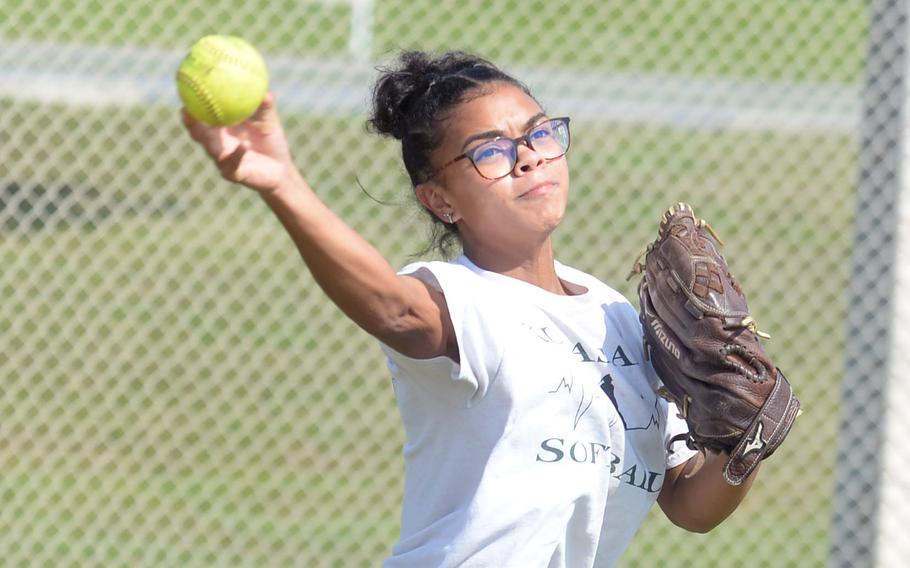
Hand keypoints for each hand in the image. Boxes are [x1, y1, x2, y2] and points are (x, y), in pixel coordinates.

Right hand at [181, 92, 298, 193]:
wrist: (281, 167)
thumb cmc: (270, 140)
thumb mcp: (269, 121)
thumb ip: (266, 106)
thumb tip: (266, 89)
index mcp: (220, 128)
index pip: (201, 115)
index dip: (191, 103)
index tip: (187, 88)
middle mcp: (216, 144)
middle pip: (197, 133)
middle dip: (190, 123)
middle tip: (185, 109)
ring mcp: (222, 160)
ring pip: (211, 150)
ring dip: (210, 140)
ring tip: (211, 131)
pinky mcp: (233, 174)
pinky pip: (232, 165)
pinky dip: (236, 155)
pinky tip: (242, 147)